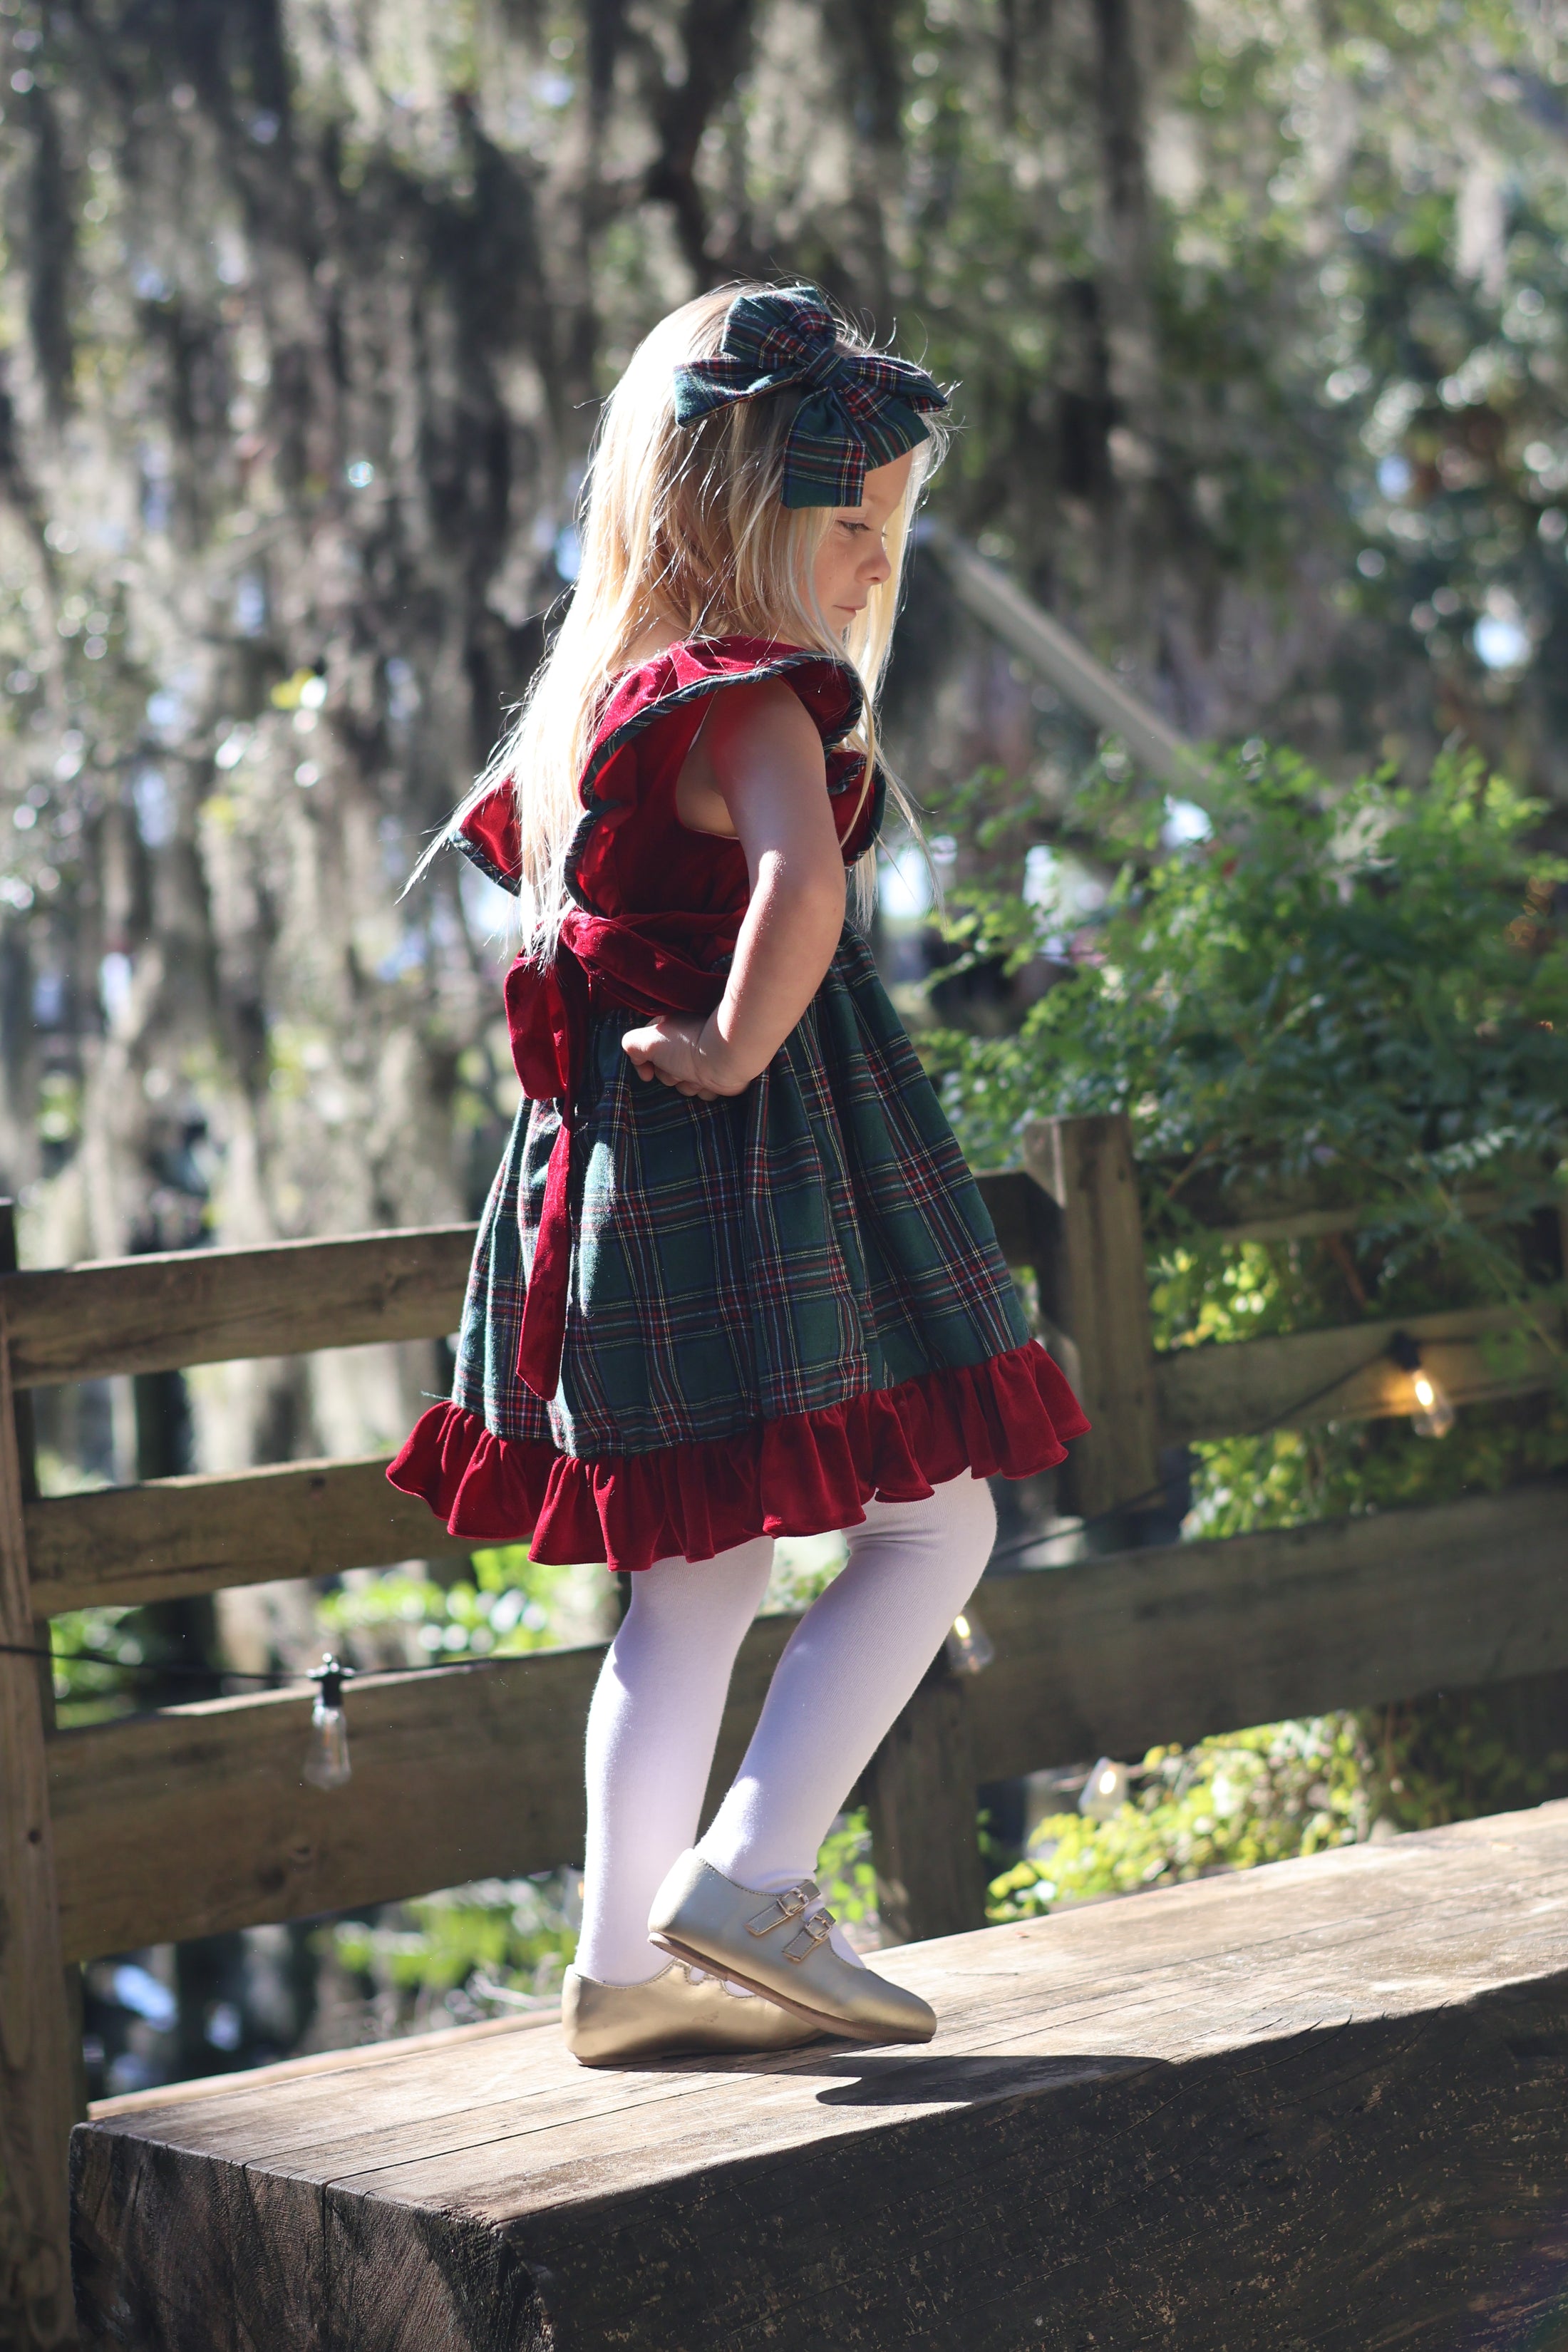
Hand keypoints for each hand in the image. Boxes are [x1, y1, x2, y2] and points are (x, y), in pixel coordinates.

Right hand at [621, 1014, 750, 1099]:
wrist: (728, 1055)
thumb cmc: (688, 1045)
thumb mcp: (648, 1040)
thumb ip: (632, 1045)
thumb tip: (642, 1065)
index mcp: (672, 1030)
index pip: (650, 1053)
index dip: (648, 1065)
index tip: (649, 1074)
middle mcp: (689, 1043)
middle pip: (667, 1074)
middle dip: (672, 1076)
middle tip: (682, 1066)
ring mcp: (706, 1060)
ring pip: (686, 1086)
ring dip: (690, 1084)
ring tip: (701, 1073)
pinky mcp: (721, 1076)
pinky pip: (704, 1093)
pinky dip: (707, 1090)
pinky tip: (712, 1080)